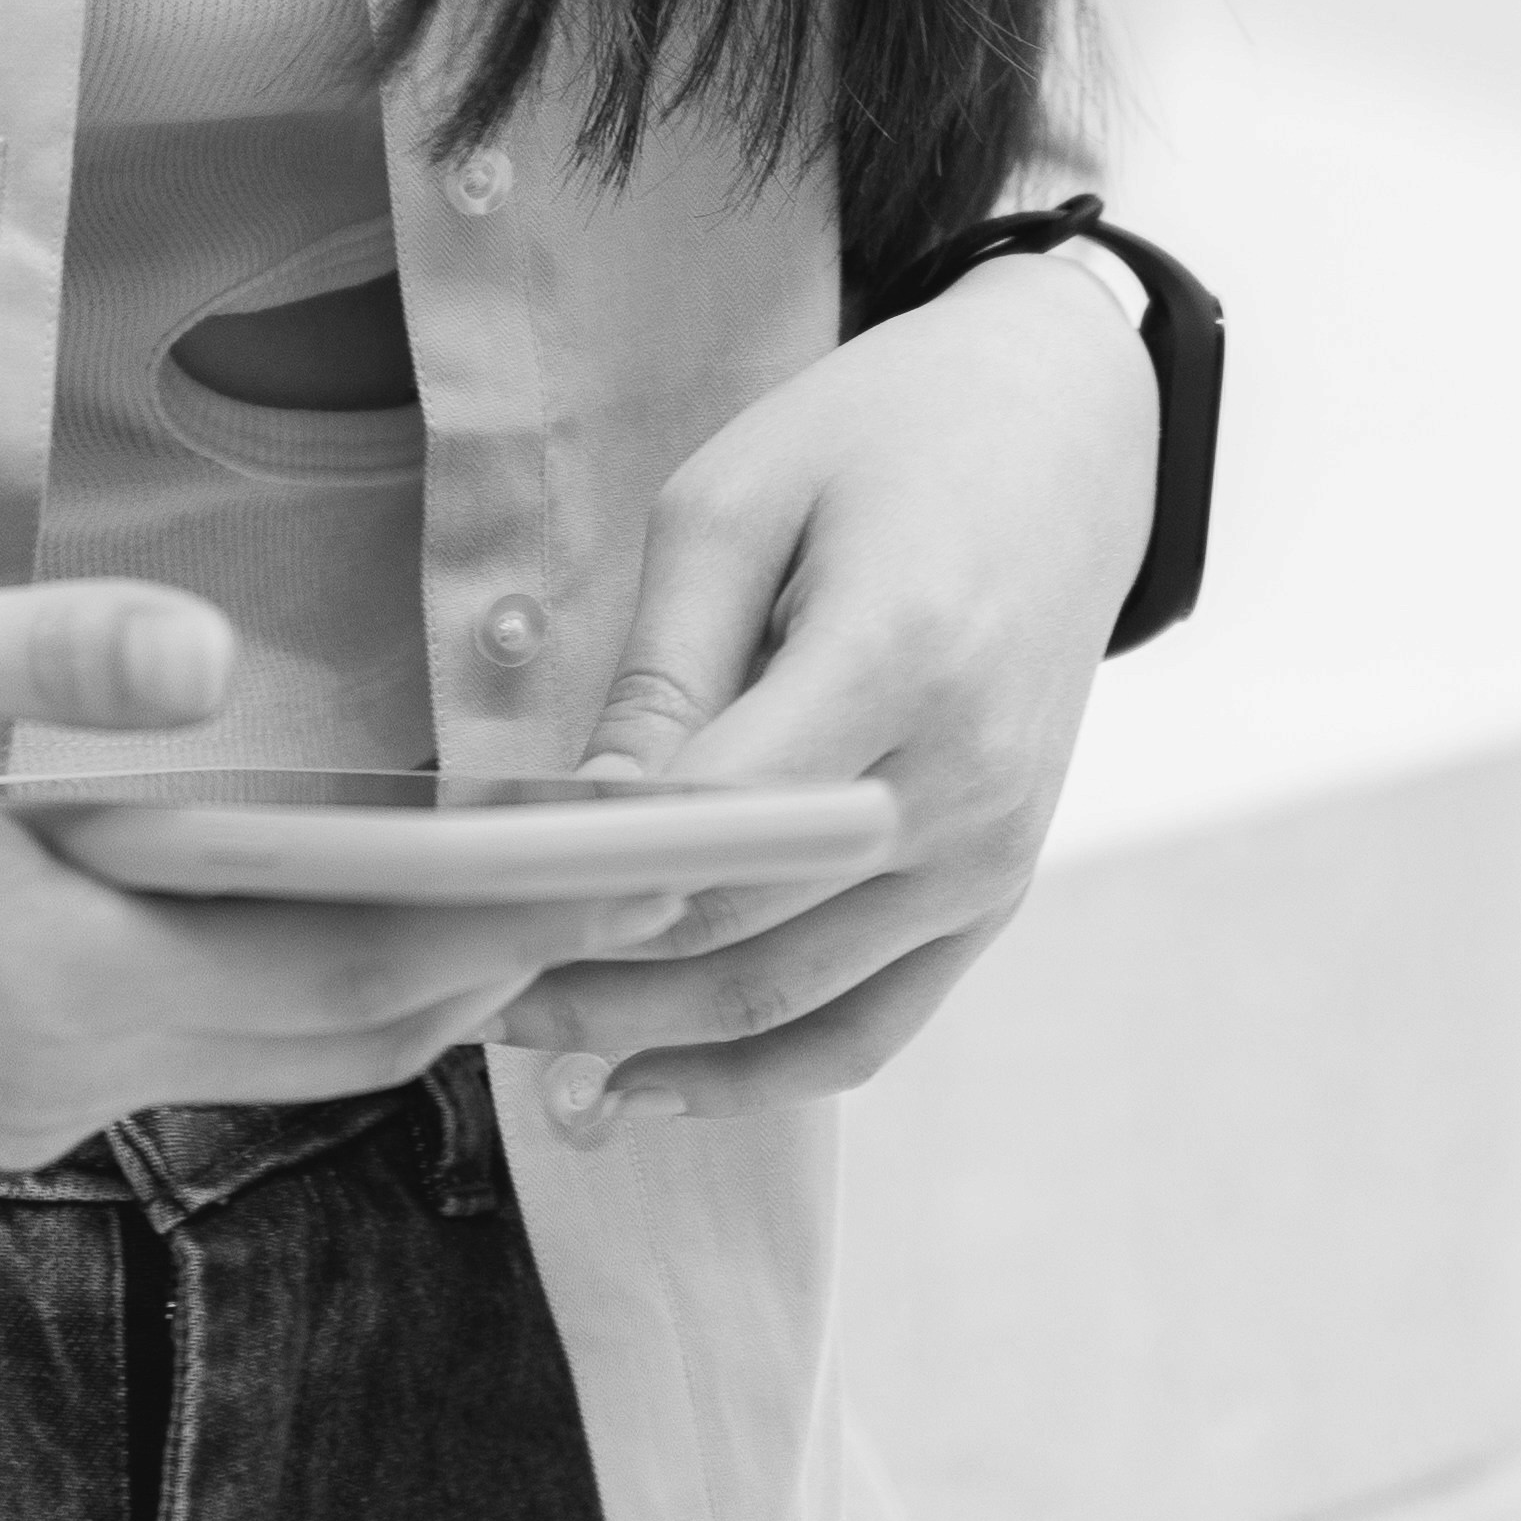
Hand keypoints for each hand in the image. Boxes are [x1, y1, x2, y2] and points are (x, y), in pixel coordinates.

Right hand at [0, 576, 574, 1164]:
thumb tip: (211, 656)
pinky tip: (307, 906)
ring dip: (379, 984)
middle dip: (479, 973)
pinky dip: (274, 989)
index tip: (622, 884)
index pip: (338, 976)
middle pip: (329, 1041)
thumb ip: (46, 651)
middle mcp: (54, 1074)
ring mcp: (14, 1098)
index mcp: (50, 979)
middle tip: (626, 896)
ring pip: (259, 1056)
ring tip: (507, 896)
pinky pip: (178, 1049)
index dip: (490, 934)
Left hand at [500, 254, 1158, 1127]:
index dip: (588, 878)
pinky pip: (876, 1022)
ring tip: (527, 1057)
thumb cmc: (881, 438)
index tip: (470, 904)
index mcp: (900, 659)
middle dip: (590, 975)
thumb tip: (580, 816)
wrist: (1064, 435)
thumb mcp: (739, 502)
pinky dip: (763, 1070)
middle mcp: (962, 785)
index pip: (716, 820)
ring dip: (654, 1045)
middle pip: (744, 929)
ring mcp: (992, 855)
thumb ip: (664, 669)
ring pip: (798, 1001)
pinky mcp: (996, 889)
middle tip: (456, 985)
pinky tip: (652, 1085)